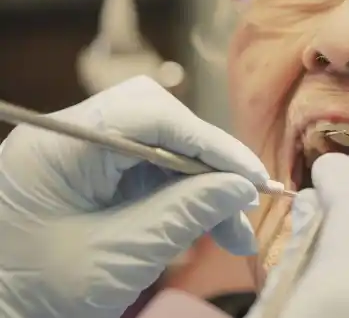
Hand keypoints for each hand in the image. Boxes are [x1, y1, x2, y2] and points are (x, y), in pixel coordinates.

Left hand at [0, 77, 266, 317]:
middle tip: (245, 202)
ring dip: (203, 184)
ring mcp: (82, 153)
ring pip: (164, 147)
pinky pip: (152, 169)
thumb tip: (240, 189)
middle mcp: (70, 137)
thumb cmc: (34, 293)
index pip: (151, 118)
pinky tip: (211, 223)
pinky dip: (184, 195)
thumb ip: (183, 216)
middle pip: (160, 124)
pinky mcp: (94, 174)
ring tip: (234, 232)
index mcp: (59, 147)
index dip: (210, 143)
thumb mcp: (117, 258)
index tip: (251, 177)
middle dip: (209, 162)